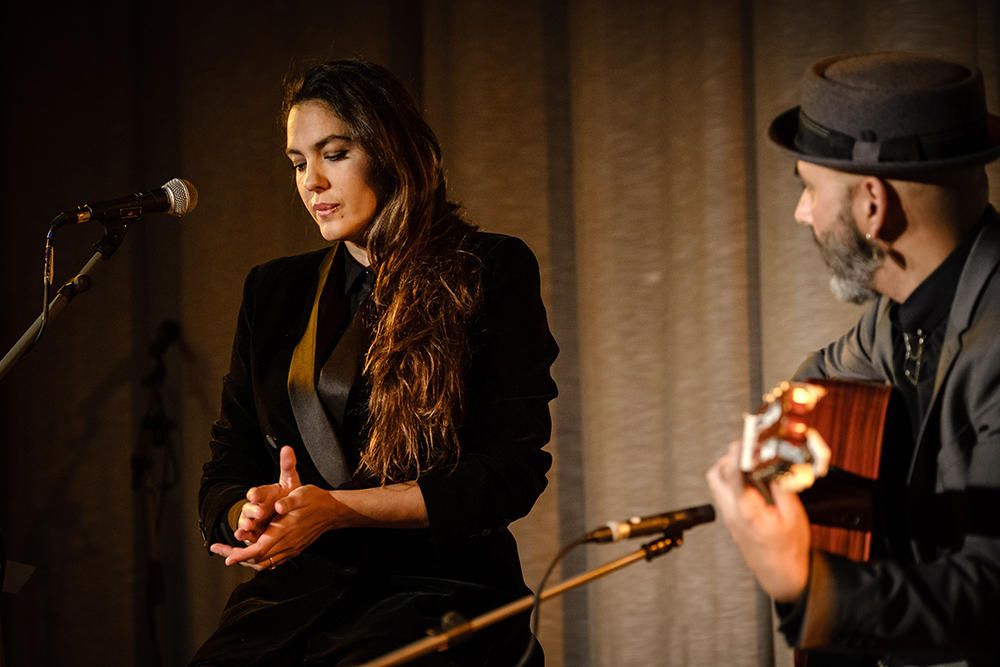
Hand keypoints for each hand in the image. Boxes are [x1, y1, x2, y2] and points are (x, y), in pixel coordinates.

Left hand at [210, 447, 350, 570]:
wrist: (333, 511)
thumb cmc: (315, 500)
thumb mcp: (302, 494)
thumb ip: (288, 501)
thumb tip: (277, 505)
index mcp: (285, 532)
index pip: (259, 550)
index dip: (241, 555)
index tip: (226, 557)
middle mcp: (287, 545)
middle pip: (257, 560)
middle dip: (237, 557)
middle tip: (219, 549)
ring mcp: (291, 550)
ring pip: (264, 563)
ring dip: (246, 559)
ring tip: (230, 551)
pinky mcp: (293, 550)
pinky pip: (272, 561)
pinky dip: (258, 558)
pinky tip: (251, 550)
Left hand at [706, 441, 810, 602]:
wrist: (780, 574)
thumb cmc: (788, 550)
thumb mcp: (793, 515)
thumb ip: (781, 486)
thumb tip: (773, 463)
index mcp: (746, 510)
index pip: (732, 473)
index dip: (738, 452)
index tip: (747, 440)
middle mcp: (731, 511)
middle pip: (715, 474)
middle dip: (730, 457)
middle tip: (750, 450)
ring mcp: (728, 515)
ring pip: (716, 482)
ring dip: (729, 467)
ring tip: (752, 464)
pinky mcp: (731, 517)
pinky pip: (724, 490)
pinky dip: (733, 478)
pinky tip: (752, 479)